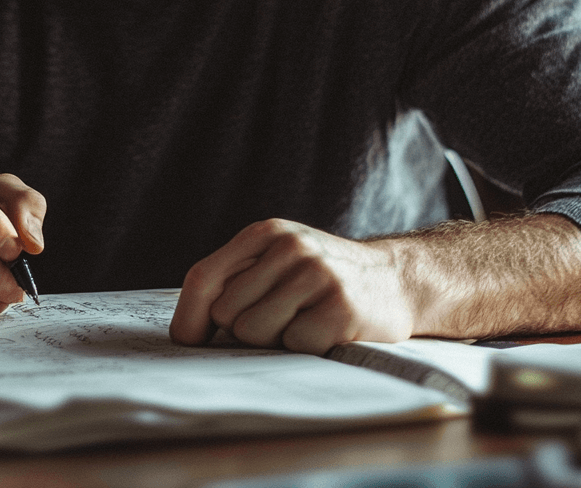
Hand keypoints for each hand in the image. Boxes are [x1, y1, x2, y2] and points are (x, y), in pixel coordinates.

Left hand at [169, 219, 413, 354]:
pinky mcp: (340, 309)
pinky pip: (294, 346)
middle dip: (242, 330)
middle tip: (278, 318)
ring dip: (274, 340)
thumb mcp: (279, 259)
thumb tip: (185, 332)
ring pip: (255, 333)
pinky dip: (306, 348)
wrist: (395, 279)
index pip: (203, 278)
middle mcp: (290, 247)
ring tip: (302, 320)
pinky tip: (326, 329)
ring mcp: (317, 275)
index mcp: (266, 233)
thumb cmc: (322, 277)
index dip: (189, 318)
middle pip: (226, 313)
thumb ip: (235, 280)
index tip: (188, 342)